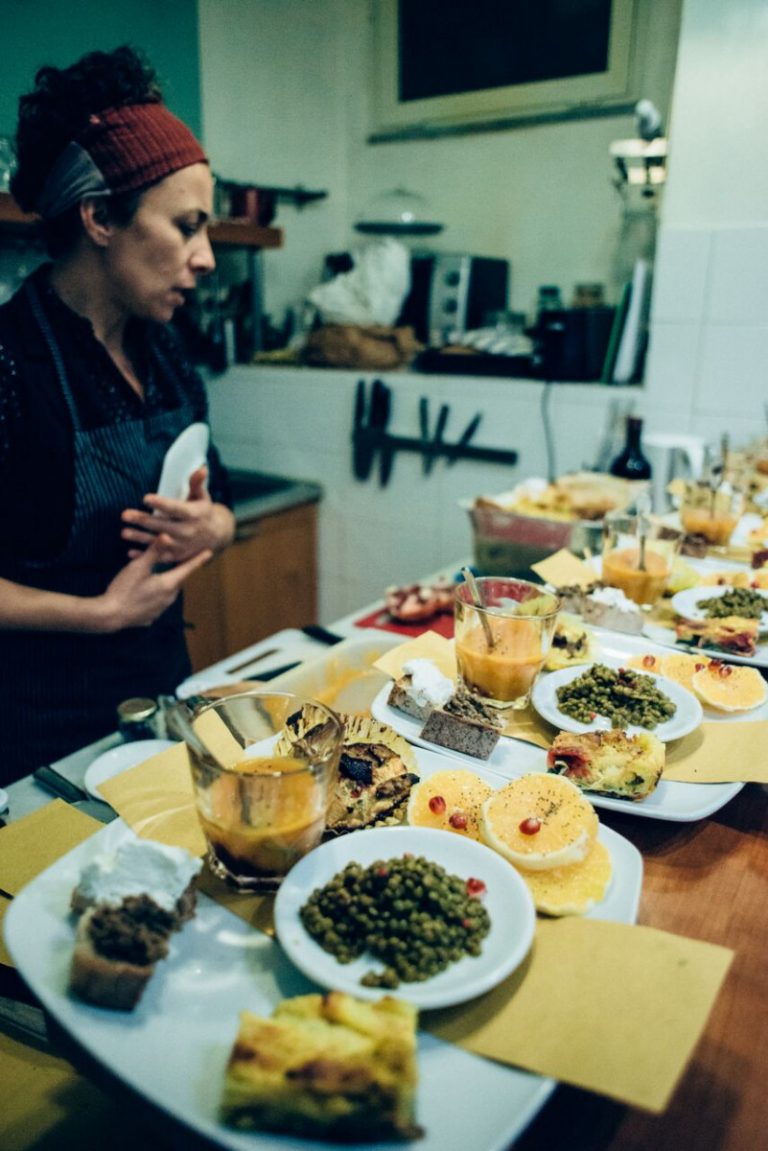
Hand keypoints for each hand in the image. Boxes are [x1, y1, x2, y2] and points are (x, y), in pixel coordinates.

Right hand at [98, 535, 212, 631]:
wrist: (109, 616)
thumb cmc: (124, 588)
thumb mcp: (138, 567)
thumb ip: (154, 552)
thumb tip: (167, 535)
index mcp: (169, 584)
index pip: (188, 568)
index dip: (198, 559)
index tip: (209, 551)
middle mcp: (169, 598)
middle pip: (178, 580)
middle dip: (178, 570)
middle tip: (179, 560)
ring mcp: (161, 609)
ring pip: (168, 592)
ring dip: (166, 583)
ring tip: (161, 575)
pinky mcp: (151, 617)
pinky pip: (158, 602)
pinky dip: (156, 595)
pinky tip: (146, 592)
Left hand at [120, 466, 235, 563]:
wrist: (216, 536)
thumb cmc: (203, 512)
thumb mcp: (203, 497)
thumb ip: (197, 483)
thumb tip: (201, 468)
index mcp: (193, 515)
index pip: (176, 509)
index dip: (161, 503)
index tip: (146, 498)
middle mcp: (187, 531)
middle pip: (163, 525)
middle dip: (143, 520)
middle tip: (125, 515)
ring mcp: (182, 545)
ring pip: (158, 542)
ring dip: (140, 538)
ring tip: (124, 532)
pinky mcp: (177, 556)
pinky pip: (159, 557)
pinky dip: (145, 555)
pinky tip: (130, 552)